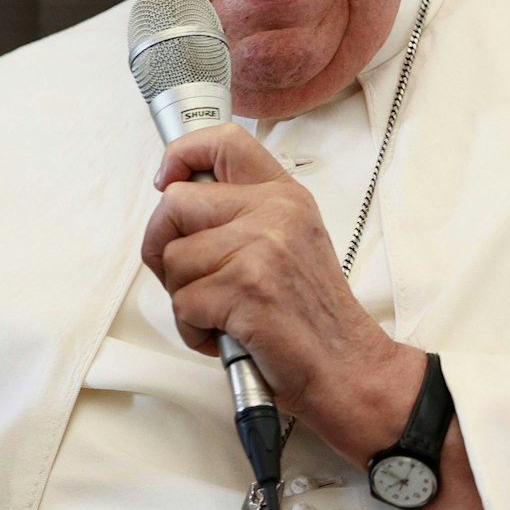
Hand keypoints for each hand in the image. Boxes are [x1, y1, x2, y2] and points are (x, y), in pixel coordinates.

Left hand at [141, 124, 415, 460]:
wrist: (347, 366)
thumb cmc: (311, 315)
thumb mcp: (290, 242)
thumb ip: (244, 215)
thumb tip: (178, 202)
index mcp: (284, 196)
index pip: (223, 142)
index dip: (181, 155)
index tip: (166, 180)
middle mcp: (274, 212)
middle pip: (174, 203)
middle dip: (162, 246)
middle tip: (187, 277)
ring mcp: (261, 249)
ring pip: (173, 258)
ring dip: (183, 296)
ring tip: (220, 313)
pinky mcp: (247, 289)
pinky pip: (183, 302)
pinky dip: (194, 328)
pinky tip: (226, 334)